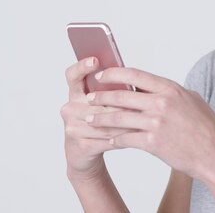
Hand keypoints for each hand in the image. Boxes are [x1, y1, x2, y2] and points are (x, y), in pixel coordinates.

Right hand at [60, 57, 132, 177]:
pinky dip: (124, 137)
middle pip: (98, 101)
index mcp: (75, 93)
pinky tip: (137, 134)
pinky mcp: (80, 146)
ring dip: (127, 120)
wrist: (84, 153)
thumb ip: (111, 90)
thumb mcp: (102, 104)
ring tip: (145, 116)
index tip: (95, 60)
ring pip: (105, 121)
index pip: (73, 75)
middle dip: (121, 101)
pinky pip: (107, 139)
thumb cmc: (99, 122)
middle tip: (140, 98)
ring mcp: (72, 127)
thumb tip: (133, 79)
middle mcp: (70, 108)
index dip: (82, 67)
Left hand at [86, 67, 214, 180]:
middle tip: (90, 97)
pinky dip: (114, 139)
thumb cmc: (206, 128)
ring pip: (119, 118)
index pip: (135, 74)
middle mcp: (161, 103)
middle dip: (101, 96)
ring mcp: (155, 123)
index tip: (102, 75)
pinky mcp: (152, 143)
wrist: (214, 154)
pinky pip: (125, 139)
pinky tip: (107, 139)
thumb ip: (173, 92)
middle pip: (122, 95)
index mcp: (170, 88)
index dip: (114, 73)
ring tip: (90, 119)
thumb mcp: (192, 100)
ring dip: (101, 118)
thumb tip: (156, 86)